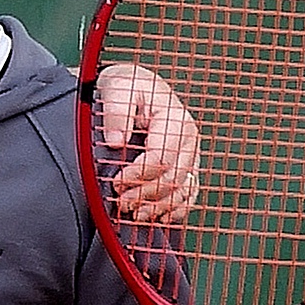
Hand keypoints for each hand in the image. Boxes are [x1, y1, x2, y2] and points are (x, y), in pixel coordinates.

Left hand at [98, 63, 200, 223]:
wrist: (133, 87)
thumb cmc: (125, 87)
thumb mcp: (117, 87)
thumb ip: (117, 112)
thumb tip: (116, 142)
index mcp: (175, 119)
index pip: (160, 159)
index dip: (137, 176)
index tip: (115, 182)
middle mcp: (188, 138)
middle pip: (172, 179)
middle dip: (144, 195)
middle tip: (119, 202)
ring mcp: (190, 154)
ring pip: (182, 190)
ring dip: (158, 207)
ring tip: (133, 213)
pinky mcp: (186, 165)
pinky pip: (188, 194)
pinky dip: (175, 210)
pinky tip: (158, 217)